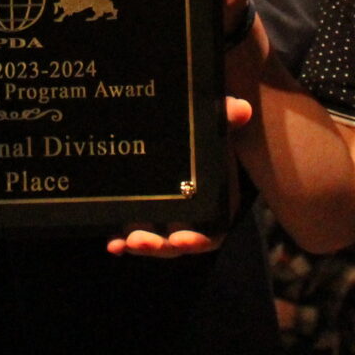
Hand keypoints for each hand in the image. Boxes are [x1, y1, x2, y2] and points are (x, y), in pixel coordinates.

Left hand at [106, 96, 253, 257]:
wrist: (176, 121)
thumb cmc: (201, 126)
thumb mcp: (212, 120)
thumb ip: (225, 117)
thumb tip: (242, 108)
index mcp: (216, 201)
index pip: (211, 231)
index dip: (197, 240)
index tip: (180, 239)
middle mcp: (191, 215)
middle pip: (179, 242)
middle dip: (161, 246)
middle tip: (140, 241)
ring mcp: (165, 216)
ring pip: (155, 241)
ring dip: (139, 244)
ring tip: (123, 242)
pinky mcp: (141, 211)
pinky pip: (132, 233)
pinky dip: (122, 240)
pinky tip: (112, 243)